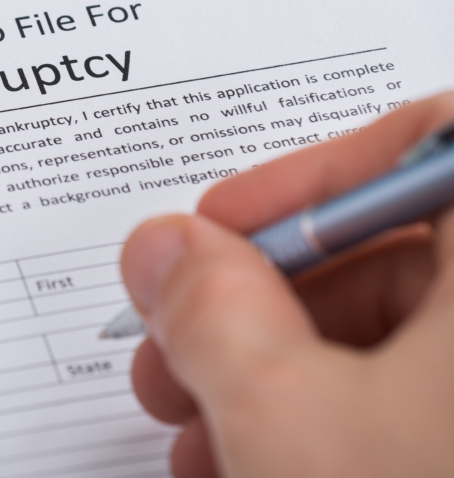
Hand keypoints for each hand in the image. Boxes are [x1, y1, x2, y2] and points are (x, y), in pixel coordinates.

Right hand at [121, 93, 453, 476]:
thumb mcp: (293, 416)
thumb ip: (211, 311)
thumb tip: (162, 250)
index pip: (424, 142)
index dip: (304, 178)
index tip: (220, 231)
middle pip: (390, 253)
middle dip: (255, 309)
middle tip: (175, 353)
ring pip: (398, 343)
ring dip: (275, 378)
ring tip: (199, 436)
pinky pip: (421, 404)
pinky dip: (333, 421)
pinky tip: (255, 461)